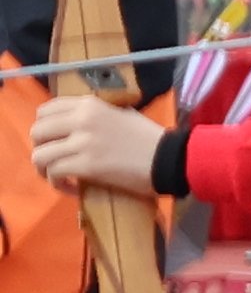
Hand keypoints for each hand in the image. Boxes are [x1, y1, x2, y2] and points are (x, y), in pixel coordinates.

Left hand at [26, 92, 163, 197]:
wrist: (171, 159)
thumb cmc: (150, 138)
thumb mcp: (120, 115)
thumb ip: (95, 116)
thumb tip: (74, 126)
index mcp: (89, 105)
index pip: (45, 110)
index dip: (44, 128)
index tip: (54, 141)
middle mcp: (81, 119)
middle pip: (37, 132)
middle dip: (41, 149)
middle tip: (54, 161)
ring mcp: (83, 142)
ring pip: (40, 155)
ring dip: (45, 169)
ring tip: (58, 177)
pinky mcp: (87, 165)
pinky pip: (55, 173)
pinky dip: (58, 183)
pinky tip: (72, 187)